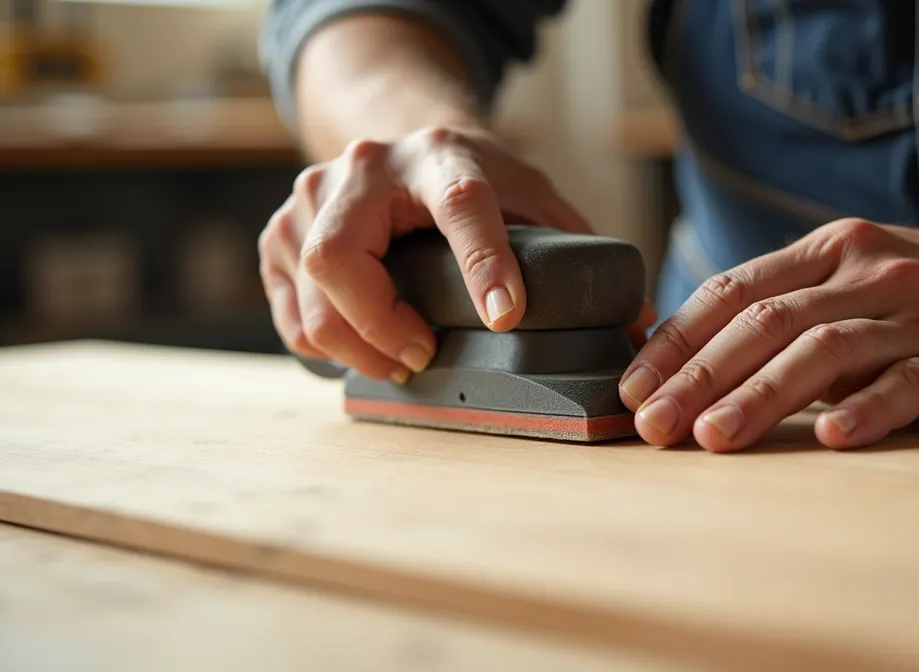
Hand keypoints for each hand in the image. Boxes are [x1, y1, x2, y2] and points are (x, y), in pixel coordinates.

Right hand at [258, 125, 593, 382]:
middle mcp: (365, 167)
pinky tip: (359, 350)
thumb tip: (637, 325)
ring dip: (354, 344)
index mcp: (442, 158)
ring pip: (308, 286)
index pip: (460, 206)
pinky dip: (321, 342)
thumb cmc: (474, 180)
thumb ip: (579, 252)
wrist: (405, 145)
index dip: (482, 264)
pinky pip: (289, 306)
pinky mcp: (282, 231)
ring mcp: (311, 196)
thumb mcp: (532, 198)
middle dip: (381, 325)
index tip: (505, 318)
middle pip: (340, 256)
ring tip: (402, 360)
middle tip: (424, 356)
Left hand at [618, 218, 918, 450]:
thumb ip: (786, 305)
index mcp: (830, 251)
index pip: (734, 291)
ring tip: (713, 438)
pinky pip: (909, 383)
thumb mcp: (853, 275)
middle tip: (652, 426)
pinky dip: (865, 408)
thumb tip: (689, 360)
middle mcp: (867, 274)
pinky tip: (828, 436)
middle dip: (700, 376)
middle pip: (767, 321)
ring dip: (761, 395)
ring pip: (825, 351)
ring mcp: (918, 316)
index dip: (676, 340)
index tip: (631, 388)